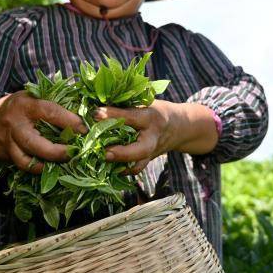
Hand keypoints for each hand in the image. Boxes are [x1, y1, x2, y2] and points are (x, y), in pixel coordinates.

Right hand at [0, 90, 87, 173]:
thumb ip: (57, 103)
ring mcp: (6, 142)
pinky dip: (36, 168)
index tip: (84, 130)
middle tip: (73, 153)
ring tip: (62, 165)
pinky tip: (49, 168)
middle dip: (57, 152)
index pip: (50, 112)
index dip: (69, 122)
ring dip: (46, 166)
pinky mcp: (3, 155)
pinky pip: (21, 166)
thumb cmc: (22, 105)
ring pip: (25, 160)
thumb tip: (86, 112)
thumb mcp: (36, 96)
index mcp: (26, 105)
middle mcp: (14, 124)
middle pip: (34, 143)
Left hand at [94, 100, 218, 173]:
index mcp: (151, 117)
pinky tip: (106, 167)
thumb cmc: (155, 110)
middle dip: (122, 153)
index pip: (132, 117)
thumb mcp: (145, 103)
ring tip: (101, 161)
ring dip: (120, 165)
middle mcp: (152, 137)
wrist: (177, 127)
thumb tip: (95, 103)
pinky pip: (134, 169)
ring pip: (138, 165)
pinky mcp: (147, 161)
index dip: (113, 115)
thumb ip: (126, 105)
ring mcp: (151, 152)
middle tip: (104, 152)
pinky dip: (121, 170)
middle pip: (140, 149)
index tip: (95, 113)